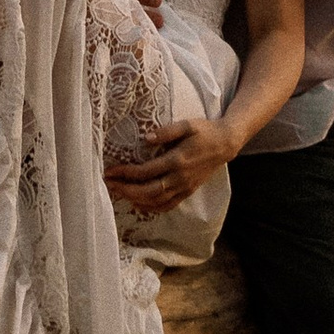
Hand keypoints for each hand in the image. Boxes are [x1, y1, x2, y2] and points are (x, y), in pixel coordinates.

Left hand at [106, 115, 232, 214]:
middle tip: (109, 185)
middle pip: (148, 191)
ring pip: (157, 201)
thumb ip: (166, 132)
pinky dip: (152, 208)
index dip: (126, 173)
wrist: (225, 145)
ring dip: (135, 200)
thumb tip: (146, 138)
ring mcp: (184, 187)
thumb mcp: (187, 125)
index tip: (110, 171)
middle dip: (126, 190)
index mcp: (177, 160)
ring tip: (118, 194)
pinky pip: (168, 205)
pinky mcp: (188, 192)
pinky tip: (139, 204)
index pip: (146, 171)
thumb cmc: (204, 131)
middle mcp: (180, 178)